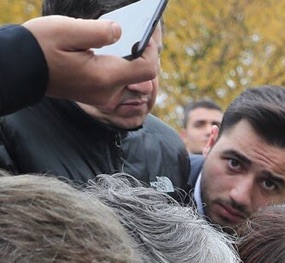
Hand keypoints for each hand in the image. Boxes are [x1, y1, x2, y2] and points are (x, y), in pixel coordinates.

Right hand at [22, 15, 158, 106]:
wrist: (18, 68)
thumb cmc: (38, 47)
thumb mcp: (66, 30)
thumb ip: (97, 31)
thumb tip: (120, 31)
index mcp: (104, 77)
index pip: (147, 69)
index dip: (151, 49)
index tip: (145, 33)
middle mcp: (107, 92)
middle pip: (142, 75)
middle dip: (143, 53)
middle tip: (138, 32)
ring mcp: (102, 96)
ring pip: (131, 79)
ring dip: (132, 60)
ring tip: (125, 40)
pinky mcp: (95, 94)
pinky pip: (118, 82)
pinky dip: (121, 67)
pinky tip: (111, 51)